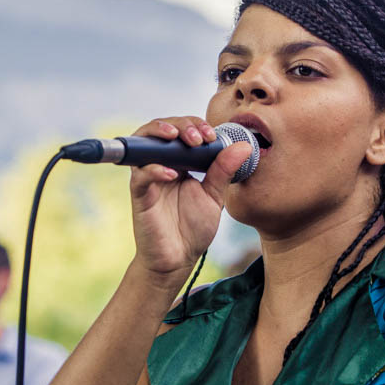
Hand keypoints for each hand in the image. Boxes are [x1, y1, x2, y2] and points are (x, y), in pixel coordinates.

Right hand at [128, 116, 252, 283]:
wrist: (179, 259)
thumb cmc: (193, 229)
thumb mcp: (214, 196)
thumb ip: (224, 171)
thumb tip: (244, 146)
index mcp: (178, 163)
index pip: (181, 130)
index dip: (194, 125)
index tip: (211, 135)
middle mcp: (160, 165)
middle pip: (160, 129)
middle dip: (181, 125)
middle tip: (199, 137)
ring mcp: (148, 178)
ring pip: (143, 143)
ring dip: (161, 133)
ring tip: (182, 138)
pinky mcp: (140, 195)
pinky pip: (141, 175)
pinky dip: (155, 169)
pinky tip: (174, 174)